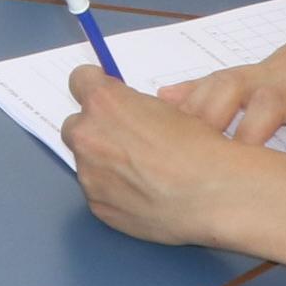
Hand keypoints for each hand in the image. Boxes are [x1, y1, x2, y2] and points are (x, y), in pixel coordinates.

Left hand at [61, 70, 245, 248]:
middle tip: (124, 138)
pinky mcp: (96, 205)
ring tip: (140, 171)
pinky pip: (97, 191)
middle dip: (95, 129)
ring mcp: (89, 174)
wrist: (211, 195)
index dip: (95, 87)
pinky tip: (140, 192)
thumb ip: (132, 106)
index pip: (80, 80)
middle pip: (75, 124)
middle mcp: (88, 136)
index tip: (106, 95)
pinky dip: (112, 190)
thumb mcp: (167, 110)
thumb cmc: (197, 148)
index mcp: (105, 103)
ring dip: (104, 161)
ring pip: (86, 161)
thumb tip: (124, 112)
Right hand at [164, 0, 285, 160]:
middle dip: (205, 120)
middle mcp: (283, 71)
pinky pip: (224, 76)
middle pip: (232, 88)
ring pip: (221, 81)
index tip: (232, 164)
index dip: (249, 131)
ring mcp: (270, 66)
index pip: (273, 104)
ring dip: (191, 106)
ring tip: (160, 135)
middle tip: (180, 155)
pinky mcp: (265, 66)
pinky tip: (163, 102)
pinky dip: (193, 89)